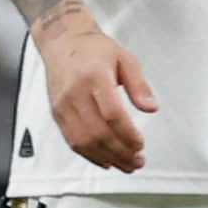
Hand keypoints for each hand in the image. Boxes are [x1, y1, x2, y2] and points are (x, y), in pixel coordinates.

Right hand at [34, 12, 156, 171]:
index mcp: (94, 77)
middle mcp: (75, 93)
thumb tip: (150, 108)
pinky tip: (105, 161)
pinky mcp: (57, 113)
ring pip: (83, 141)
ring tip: (126, 165)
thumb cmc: (94, 49)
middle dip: (120, 152)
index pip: (111, 114)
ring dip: (106, 158)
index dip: (127, 134)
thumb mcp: (125, 59)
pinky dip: (89, 155)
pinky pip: (72, 140)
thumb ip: (139, 85)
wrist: (62, 42)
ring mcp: (63, 105)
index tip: (141, 144)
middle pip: (97, 132)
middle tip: (138, 161)